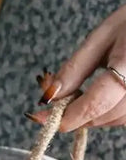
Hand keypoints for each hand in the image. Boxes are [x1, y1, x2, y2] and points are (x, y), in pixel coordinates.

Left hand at [27, 4, 125, 131]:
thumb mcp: (100, 39)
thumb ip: (74, 69)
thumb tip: (49, 97)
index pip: (94, 104)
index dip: (66, 116)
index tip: (40, 117)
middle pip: (100, 115)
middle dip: (72, 114)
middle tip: (55, 101)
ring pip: (112, 120)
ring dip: (88, 116)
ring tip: (75, 96)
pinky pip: (122, 117)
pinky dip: (103, 113)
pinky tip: (93, 100)